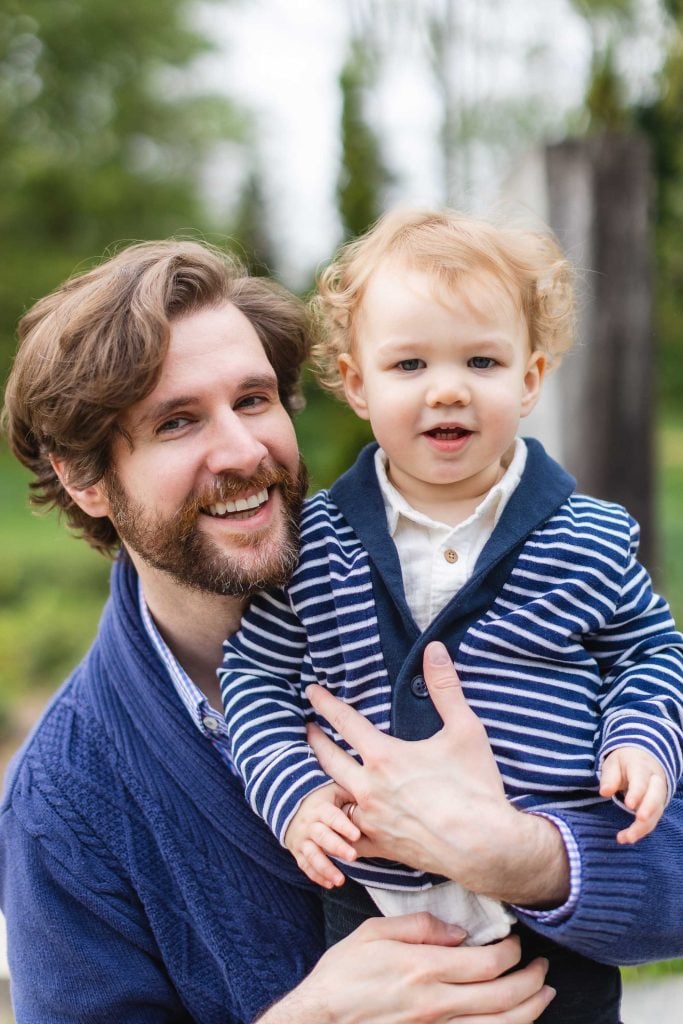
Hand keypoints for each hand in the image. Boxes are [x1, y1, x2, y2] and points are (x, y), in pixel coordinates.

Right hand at [258, 914, 554, 1023]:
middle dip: (531, 982)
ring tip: (543, 996)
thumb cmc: (343, 975)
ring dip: (529, 1012)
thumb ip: (417, 926)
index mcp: (424, 970)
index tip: (515, 943)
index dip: (511, 953)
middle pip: (503, 999)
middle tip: (543, 968)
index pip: (487, 964)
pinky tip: (512, 1022)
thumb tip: (456, 931)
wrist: (319, 1021)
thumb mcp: (373, 933)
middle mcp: (436, 1005)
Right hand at [283, 782, 360, 887]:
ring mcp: (302, 839)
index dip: (344, 826)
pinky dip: (316, 876)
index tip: (357, 835)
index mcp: (320, 808)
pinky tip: (330, 885)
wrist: (289, 805)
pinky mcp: (297, 852)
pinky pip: (305, 866)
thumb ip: (350, 793)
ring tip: (340, 880)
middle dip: (337, 847)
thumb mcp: (334, 790)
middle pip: (322, 837)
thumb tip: (372, 795)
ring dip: (326, 868)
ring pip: (312, 855)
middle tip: (353, 857)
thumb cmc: (321, 798)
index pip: (332, 817)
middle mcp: (309, 825)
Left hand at [307, 642, 569, 906]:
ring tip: (320, 770)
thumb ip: (445, 688)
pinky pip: (346, 835)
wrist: (485, 846)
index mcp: (384, 757)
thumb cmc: (475, 787)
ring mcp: (370, 820)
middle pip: (328, 758)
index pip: (345, 722)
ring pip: (334, 796)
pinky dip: (338, 824)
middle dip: (315, 740)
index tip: (312, 691)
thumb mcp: (465, 730)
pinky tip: (337, 820)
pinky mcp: (379, 846)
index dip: (326, 704)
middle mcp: (368, 788)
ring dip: (323, 780)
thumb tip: (435, 648)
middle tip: (307, 729)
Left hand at [600, 745, 667, 843]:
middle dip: (649, 810)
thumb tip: (604, 792)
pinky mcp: (658, 808)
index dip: (637, 793)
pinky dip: (641, 831)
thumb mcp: (613, 763)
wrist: (644, 759)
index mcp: (641, 768)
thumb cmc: (625, 763)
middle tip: (639, 820)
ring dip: (643, 827)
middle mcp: (655, 782)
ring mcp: (659, 796)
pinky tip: (627, 838)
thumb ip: (610, 777)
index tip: (629, 805)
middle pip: (655, 797)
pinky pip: (653, 820)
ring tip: (627, 838)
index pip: (641, 781)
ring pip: (656, 813)